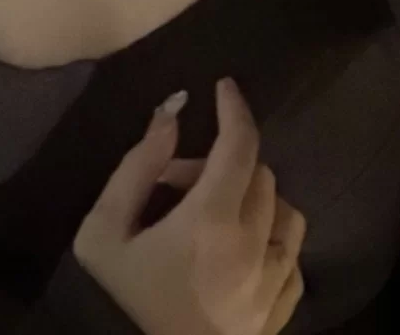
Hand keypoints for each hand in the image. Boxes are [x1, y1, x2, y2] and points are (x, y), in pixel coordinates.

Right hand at [73, 78, 306, 334]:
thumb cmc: (125, 300)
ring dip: (257, 198)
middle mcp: (253, 245)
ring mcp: (273, 282)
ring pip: (286, 209)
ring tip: (219, 214)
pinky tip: (242, 250)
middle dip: (226, 162)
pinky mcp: (282, 311)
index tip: (225, 88)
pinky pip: (294, 256)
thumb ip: (137, 166)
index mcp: (209, 220)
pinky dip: (274, 240)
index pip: (239, 145)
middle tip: (184, 182)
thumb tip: (170, 114)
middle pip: (261, 172)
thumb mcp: (105, 231)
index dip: (234, 108)